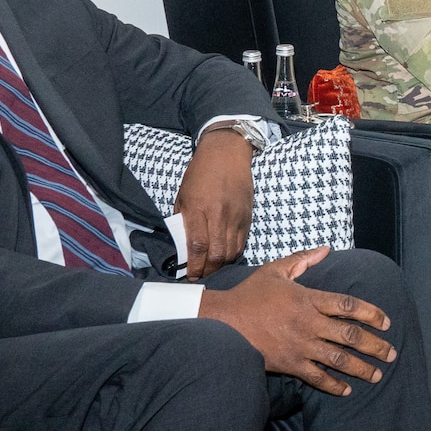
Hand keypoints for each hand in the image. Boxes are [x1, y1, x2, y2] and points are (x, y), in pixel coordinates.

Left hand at [174, 127, 255, 279]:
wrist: (227, 153)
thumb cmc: (200, 172)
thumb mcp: (183, 194)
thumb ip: (183, 220)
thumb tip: (182, 245)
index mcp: (199, 208)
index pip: (197, 245)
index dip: (193, 265)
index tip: (188, 275)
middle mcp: (219, 214)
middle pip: (217, 254)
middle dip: (207, 271)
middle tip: (199, 276)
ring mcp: (236, 216)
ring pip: (231, 252)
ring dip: (221, 266)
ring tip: (211, 269)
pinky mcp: (247, 217)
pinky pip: (241, 243)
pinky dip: (232, 254)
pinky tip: (224, 257)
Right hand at [199, 247, 395, 395]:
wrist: (223, 323)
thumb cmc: (250, 294)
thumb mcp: (275, 270)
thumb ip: (302, 259)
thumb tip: (326, 250)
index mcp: (308, 299)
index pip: (348, 305)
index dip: (372, 313)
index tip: (387, 322)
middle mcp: (309, 323)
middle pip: (350, 335)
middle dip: (375, 345)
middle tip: (392, 353)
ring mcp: (300, 346)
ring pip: (338, 359)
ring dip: (361, 367)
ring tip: (378, 374)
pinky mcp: (290, 364)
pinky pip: (317, 377)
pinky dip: (333, 385)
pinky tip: (347, 389)